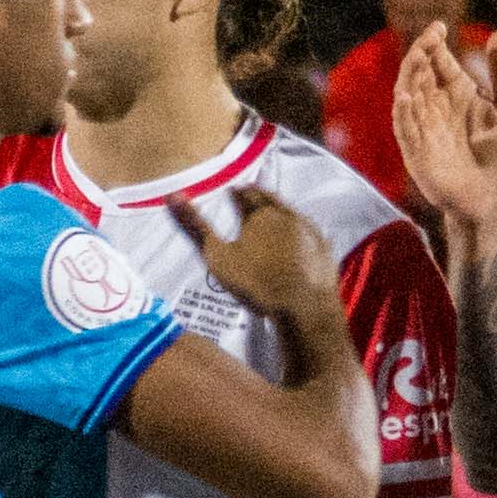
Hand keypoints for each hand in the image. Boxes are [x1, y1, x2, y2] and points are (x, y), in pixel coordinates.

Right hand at [189, 188, 339, 343]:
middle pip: (270, 200)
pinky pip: (309, 232)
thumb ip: (196, 226)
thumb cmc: (256, 281)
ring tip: (271, 217)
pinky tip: (297, 238)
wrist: (303, 306)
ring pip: (291, 213)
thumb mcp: (218, 256)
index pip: (245, 194)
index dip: (236, 192)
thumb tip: (172, 195)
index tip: (231, 191)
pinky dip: (299, 231)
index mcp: (260, 214)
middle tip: (250, 197)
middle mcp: (286, 215)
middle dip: (258, 197)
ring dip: (279, 212)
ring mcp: (309, 231)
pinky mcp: (324, 248)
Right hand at [391, 23, 496, 231]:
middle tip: (429, 38)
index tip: (438, 27)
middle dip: (420, 54)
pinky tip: (407, 97)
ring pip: (408, 96)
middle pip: (420, 73)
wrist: (494, 198)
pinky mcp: (416, 153)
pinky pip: (405, 130)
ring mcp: (423, 128)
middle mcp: (436, 106)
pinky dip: (404, 113)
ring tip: (418, 58)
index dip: (434, 43)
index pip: (438, 61)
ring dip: (410, 77)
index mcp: (457, 93)